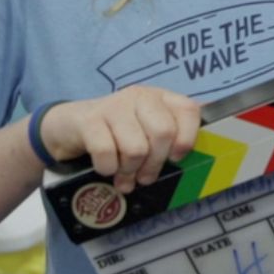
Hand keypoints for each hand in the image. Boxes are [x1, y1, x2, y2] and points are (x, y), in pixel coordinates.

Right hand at [38, 87, 201, 193]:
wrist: (68, 126)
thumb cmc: (116, 133)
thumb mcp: (145, 130)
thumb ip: (171, 137)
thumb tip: (206, 149)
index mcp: (161, 98)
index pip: (190, 111)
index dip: (187, 139)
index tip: (176, 158)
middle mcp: (140, 96)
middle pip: (164, 133)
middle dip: (155, 163)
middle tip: (145, 176)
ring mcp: (114, 105)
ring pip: (136, 148)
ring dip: (129, 170)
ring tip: (124, 175)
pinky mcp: (90, 119)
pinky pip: (107, 152)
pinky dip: (107, 168)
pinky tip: (105, 168)